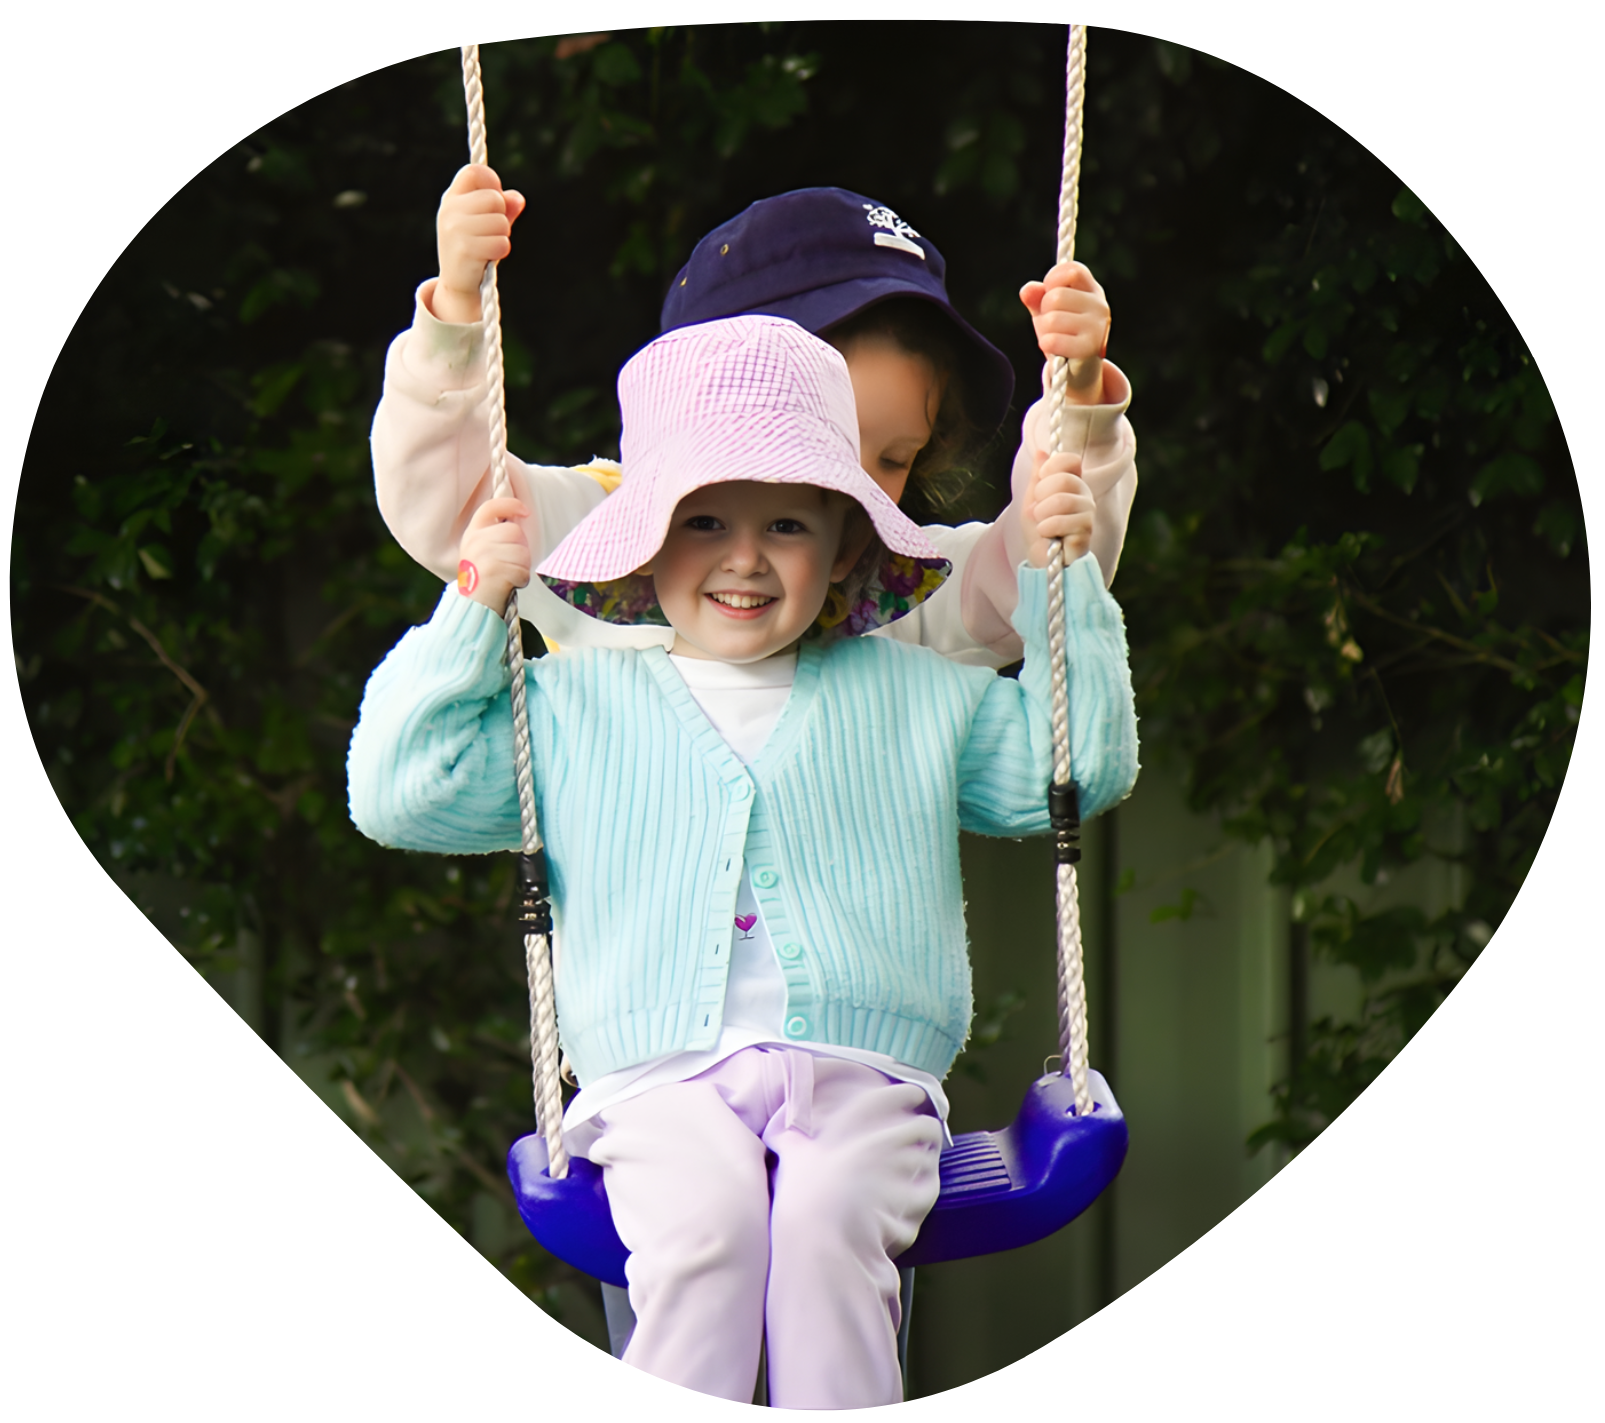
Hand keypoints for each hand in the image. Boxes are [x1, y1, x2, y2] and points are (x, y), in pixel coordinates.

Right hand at [433, 164, 526, 324]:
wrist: (458, 283)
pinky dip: (501, 250)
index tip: (495, 199)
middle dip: (502, 216)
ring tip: (488, 245)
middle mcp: (449, 210)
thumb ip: (504, 207)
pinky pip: (501, 243)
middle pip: (494, 198)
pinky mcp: (465, 250)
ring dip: (503, 236)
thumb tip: (518, 199)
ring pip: (501, 222)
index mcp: (452, 198)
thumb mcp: (486, 223)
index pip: (474, 171)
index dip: (492, 181)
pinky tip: (488, 256)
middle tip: (490, 231)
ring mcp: (455, 230)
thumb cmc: (475, 247)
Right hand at [458, 497, 530, 610]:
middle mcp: (477, 542)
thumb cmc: (483, 579)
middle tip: (510, 562)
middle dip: (520, 547)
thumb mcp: (481, 550)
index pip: (491, 508)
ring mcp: (485, 556)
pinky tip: (509, 584)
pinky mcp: (496, 571)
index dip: (510, 505)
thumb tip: (519, 517)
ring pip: (522, 551)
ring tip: (508, 574)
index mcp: (473, 534)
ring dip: (522, 565)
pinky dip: (521, 580)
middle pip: (514, 531)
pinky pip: (523, 570)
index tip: (524, 511)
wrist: (474, 606)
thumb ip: (495, 534)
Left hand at [1019, 261, 1110, 405]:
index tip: (1048, 292)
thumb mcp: (1048, 311)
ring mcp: (1098, 326)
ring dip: (1044, 331)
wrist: (1077, 369)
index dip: (1052, 279)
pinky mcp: (1090, 348)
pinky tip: (1054, 348)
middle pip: (1055, 296)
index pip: (1071, 270)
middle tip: (1054, 324)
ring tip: (1055, 337)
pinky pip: (1053, 340)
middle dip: (1044, 311)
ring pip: (1052, 319)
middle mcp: (1099, 305)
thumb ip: (1037, 298)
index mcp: (1092, 290)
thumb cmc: (1062, 333)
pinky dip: (1047, 344)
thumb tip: (1027, 290)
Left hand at [1023, 451, 1094, 568]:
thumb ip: (1037, 477)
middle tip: (1038, 510)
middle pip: (1065, 480)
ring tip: (1041, 525)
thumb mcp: (1031, 500)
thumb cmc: (1038, 531)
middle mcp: (1084, 496)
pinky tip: (1047, 535)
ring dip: (1042, 514)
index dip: (1053, 466)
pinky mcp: (1086, 534)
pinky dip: (1048, 528)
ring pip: (1063, 500)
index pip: (1071, 460)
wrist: (1041, 561)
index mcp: (1073, 484)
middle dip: (1042, 494)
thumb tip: (1041, 452)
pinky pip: (1065, 522)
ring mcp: (1088, 515)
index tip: (1041, 479)